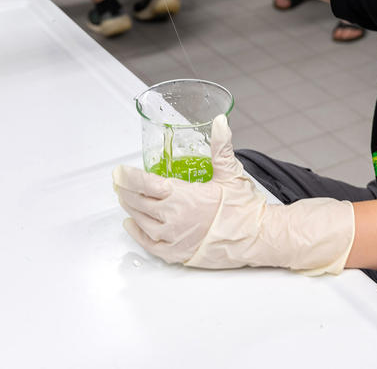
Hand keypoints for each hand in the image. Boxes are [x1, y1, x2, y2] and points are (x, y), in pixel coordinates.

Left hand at [112, 115, 354, 274]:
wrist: (258, 238)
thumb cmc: (245, 208)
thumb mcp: (231, 173)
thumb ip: (220, 146)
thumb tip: (219, 121)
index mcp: (183, 196)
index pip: (145, 183)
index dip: (128, 177)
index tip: (118, 172)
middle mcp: (173, 218)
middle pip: (138, 202)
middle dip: (125, 190)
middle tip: (119, 182)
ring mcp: (173, 238)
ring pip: (141, 221)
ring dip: (130, 208)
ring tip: (124, 199)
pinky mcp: (178, 254)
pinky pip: (150, 244)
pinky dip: (137, 234)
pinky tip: (131, 225)